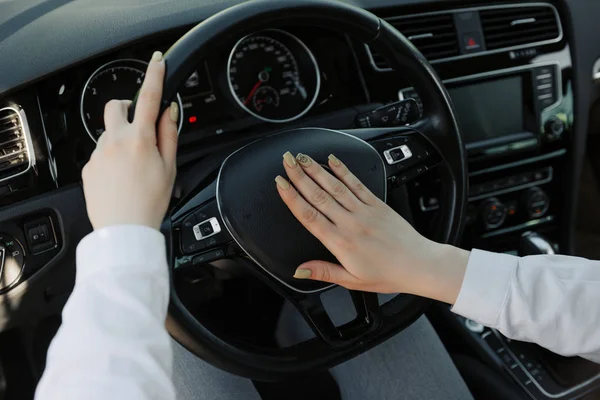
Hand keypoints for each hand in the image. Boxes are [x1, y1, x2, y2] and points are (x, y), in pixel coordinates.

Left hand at [82, 51, 178, 230]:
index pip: (148, 98)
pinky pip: (100, 152)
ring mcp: (98, 154)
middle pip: (115, 107)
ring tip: (132, 167)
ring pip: (108, 132)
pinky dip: (111, 158)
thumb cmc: (150, 202)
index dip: (154, 76)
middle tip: (138, 125)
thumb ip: (169, 135)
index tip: (157, 62)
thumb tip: (169, 112)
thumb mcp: (169, 167)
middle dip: (126, 108)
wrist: (124, 229)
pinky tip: (121, 177)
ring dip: (120, 139)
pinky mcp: (88, 167)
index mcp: (139, 140)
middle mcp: (115, 142)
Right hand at [275, 152, 469, 303]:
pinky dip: (343, 170)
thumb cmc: (388, 274)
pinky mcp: (377, 204)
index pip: (309, 215)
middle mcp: (350, 223)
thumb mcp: (352, 281)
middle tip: (286, 161)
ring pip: (335, 186)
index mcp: (341, 242)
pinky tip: (332, 160)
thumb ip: (324, 272)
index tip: (280, 183)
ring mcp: (364, 211)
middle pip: (318, 195)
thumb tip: (300, 271)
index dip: (292, 197)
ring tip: (302, 157)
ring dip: (316, 170)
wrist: (419, 265)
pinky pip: (356, 184)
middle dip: (299, 176)